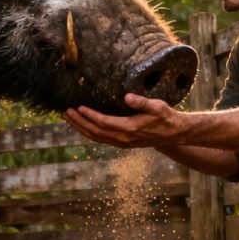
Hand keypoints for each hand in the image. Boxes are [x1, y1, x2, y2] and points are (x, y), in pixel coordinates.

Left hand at [62, 93, 185, 148]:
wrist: (173, 133)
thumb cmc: (165, 117)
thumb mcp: (156, 106)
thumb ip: (141, 102)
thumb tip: (127, 96)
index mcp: (129, 128)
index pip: (103, 122)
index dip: (89, 115)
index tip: (78, 107)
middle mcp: (123, 138)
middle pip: (94, 132)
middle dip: (78, 122)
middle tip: (65, 112)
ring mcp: (121, 142)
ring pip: (95, 137)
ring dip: (80, 127)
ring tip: (68, 117)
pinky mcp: (121, 142)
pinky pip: (100, 138)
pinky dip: (88, 131)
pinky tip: (81, 124)